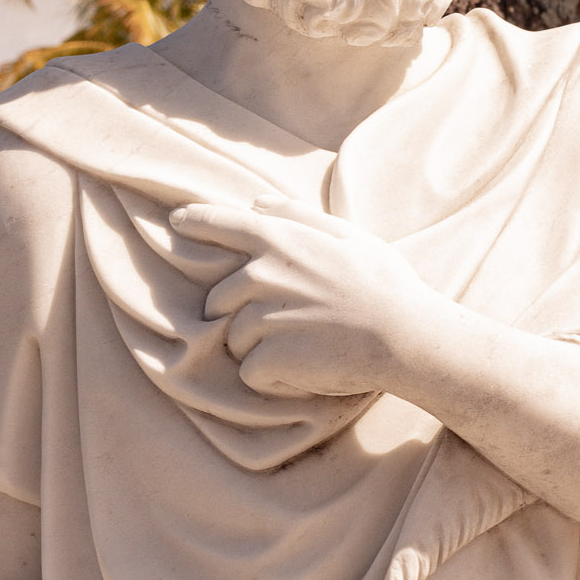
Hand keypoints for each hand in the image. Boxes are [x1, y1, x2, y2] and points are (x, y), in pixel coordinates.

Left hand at [171, 195, 438, 398]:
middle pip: (220, 297)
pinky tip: (306, 366)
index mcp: (280, 241)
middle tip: (293, 319)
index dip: (196, 221)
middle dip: (243, 311)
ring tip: (306, 343)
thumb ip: (296, 215)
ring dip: (259, 345)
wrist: (403, 338)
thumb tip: (256, 203)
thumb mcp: (347, 235)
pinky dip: (271, 376)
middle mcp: (261, 276)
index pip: (223, 224)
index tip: (175, 221)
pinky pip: (248, 371)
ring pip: (233, 337)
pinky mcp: (264, 358)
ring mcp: (260, 318)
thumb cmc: (383, 284)